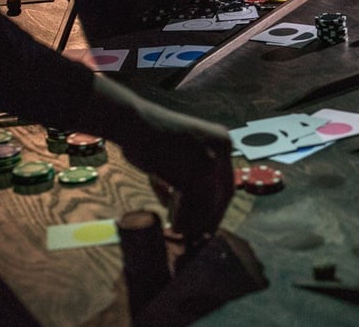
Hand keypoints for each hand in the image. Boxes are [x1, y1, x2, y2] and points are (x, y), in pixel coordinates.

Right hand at [81, 76, 233, 240]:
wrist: (133, 123)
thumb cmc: (149, 138)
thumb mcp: (180, 153)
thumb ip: (190, 176)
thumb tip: (190, 212)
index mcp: (223, 141)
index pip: (226, 182)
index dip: (217, 206)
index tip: (207, 223)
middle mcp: (223, 149)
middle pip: (223, 194)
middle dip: (210, 218)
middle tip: (198, 235)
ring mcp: (211, 162)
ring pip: (208, 205)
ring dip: (194, 221)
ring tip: (179, 229)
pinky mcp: (195, 176)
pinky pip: (193, 207)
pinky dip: (184, 220)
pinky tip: (174, 226)